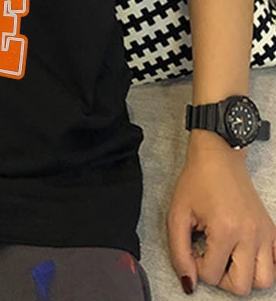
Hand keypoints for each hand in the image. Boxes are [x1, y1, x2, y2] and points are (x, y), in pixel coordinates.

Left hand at [167, 131, 275, 295]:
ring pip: (264, 282)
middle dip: (221, 278)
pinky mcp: (273, 231)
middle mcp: (250, 235)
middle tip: (209, 256)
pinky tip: (243, 253)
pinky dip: (261, 267)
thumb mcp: (177, 214)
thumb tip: (189, 283)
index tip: (192, 247)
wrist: (218, 157)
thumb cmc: (195, 182)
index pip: (211, 275)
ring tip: (226, 257)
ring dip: (244, 277)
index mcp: (225, 230)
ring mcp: (265, 234)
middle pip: (242, 287)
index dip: (195, 266)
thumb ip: (179, 252)